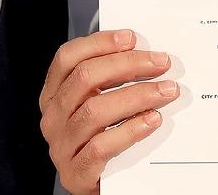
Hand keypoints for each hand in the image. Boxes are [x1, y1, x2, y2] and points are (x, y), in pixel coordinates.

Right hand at [40, 28, 177, 194]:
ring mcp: (60, 146)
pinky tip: (152, 121)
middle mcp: (52, 118)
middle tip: (160, 63)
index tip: (131, 37)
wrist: (96, 188)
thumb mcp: (96, 105)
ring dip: (136, 96)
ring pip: (95, 110)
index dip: (98, 43)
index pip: (67, 58)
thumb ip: (110, 81)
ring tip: (165, 91)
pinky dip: (130, 130)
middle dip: (127, 65)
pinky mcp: (75, 173)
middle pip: (85, 78)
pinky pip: (101, 146)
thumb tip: (146, 55)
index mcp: (53, 95)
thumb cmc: (98, 139)